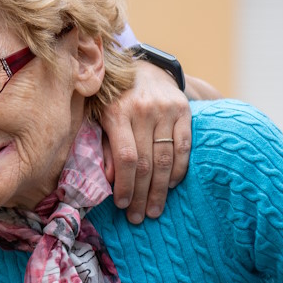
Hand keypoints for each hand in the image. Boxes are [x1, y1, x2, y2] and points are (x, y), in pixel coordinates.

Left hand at [99, 60, 193, 223]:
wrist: (142, 65)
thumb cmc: (114, 97)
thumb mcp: (99, 116)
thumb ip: (103, 145)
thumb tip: (108, 180)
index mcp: (117, 112)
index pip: (125, 157)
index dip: (125, 185)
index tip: (121, 205)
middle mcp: (143, 110)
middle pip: (146, 163)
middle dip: (141, 195)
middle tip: (137, 217)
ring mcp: (166, 110)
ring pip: (165, 159)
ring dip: (160, 190)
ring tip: (154, 210)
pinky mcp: (183, 110)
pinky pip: (183, 147)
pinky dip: (178, 170)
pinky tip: (171, 186)